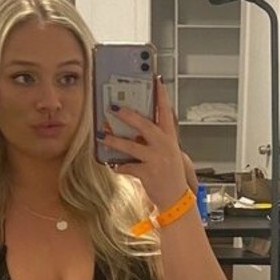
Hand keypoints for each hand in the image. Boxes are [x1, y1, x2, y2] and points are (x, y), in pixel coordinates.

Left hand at [103, 79, 190, 211]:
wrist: (176, 199)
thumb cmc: (170, 175)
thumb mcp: (168, 153)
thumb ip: (154, 140)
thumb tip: (135, 129)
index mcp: (170, 138)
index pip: (166, 112)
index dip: (162, 95)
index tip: (156, 80)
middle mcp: (164, 146)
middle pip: (145, 126)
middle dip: (128, 116)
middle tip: (113, 108)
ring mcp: (156, 160)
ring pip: (131, 146)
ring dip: (115, 141)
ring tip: (103, 136)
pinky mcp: (148, 173)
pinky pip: (127, 166)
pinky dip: (118, 166)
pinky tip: (112, 165)